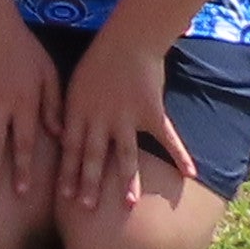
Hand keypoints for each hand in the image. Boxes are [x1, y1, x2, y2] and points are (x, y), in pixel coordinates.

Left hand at [56, 22, 193, 218]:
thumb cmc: (97, 61)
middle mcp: (102, 118)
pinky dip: (181, 156)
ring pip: (126, 155)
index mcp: (80, 111)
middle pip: (94, 156)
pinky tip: (190, 174)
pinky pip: (168, 138)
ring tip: (128, 203)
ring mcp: (127, 117)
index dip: (67, 172)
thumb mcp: (74, 85)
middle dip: (89, 184)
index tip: (63, 196)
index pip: (71, 148)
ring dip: (127, 180)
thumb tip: (59, 136)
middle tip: (86, 207)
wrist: (128, 41)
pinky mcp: (152, 113)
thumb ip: (68, 112)